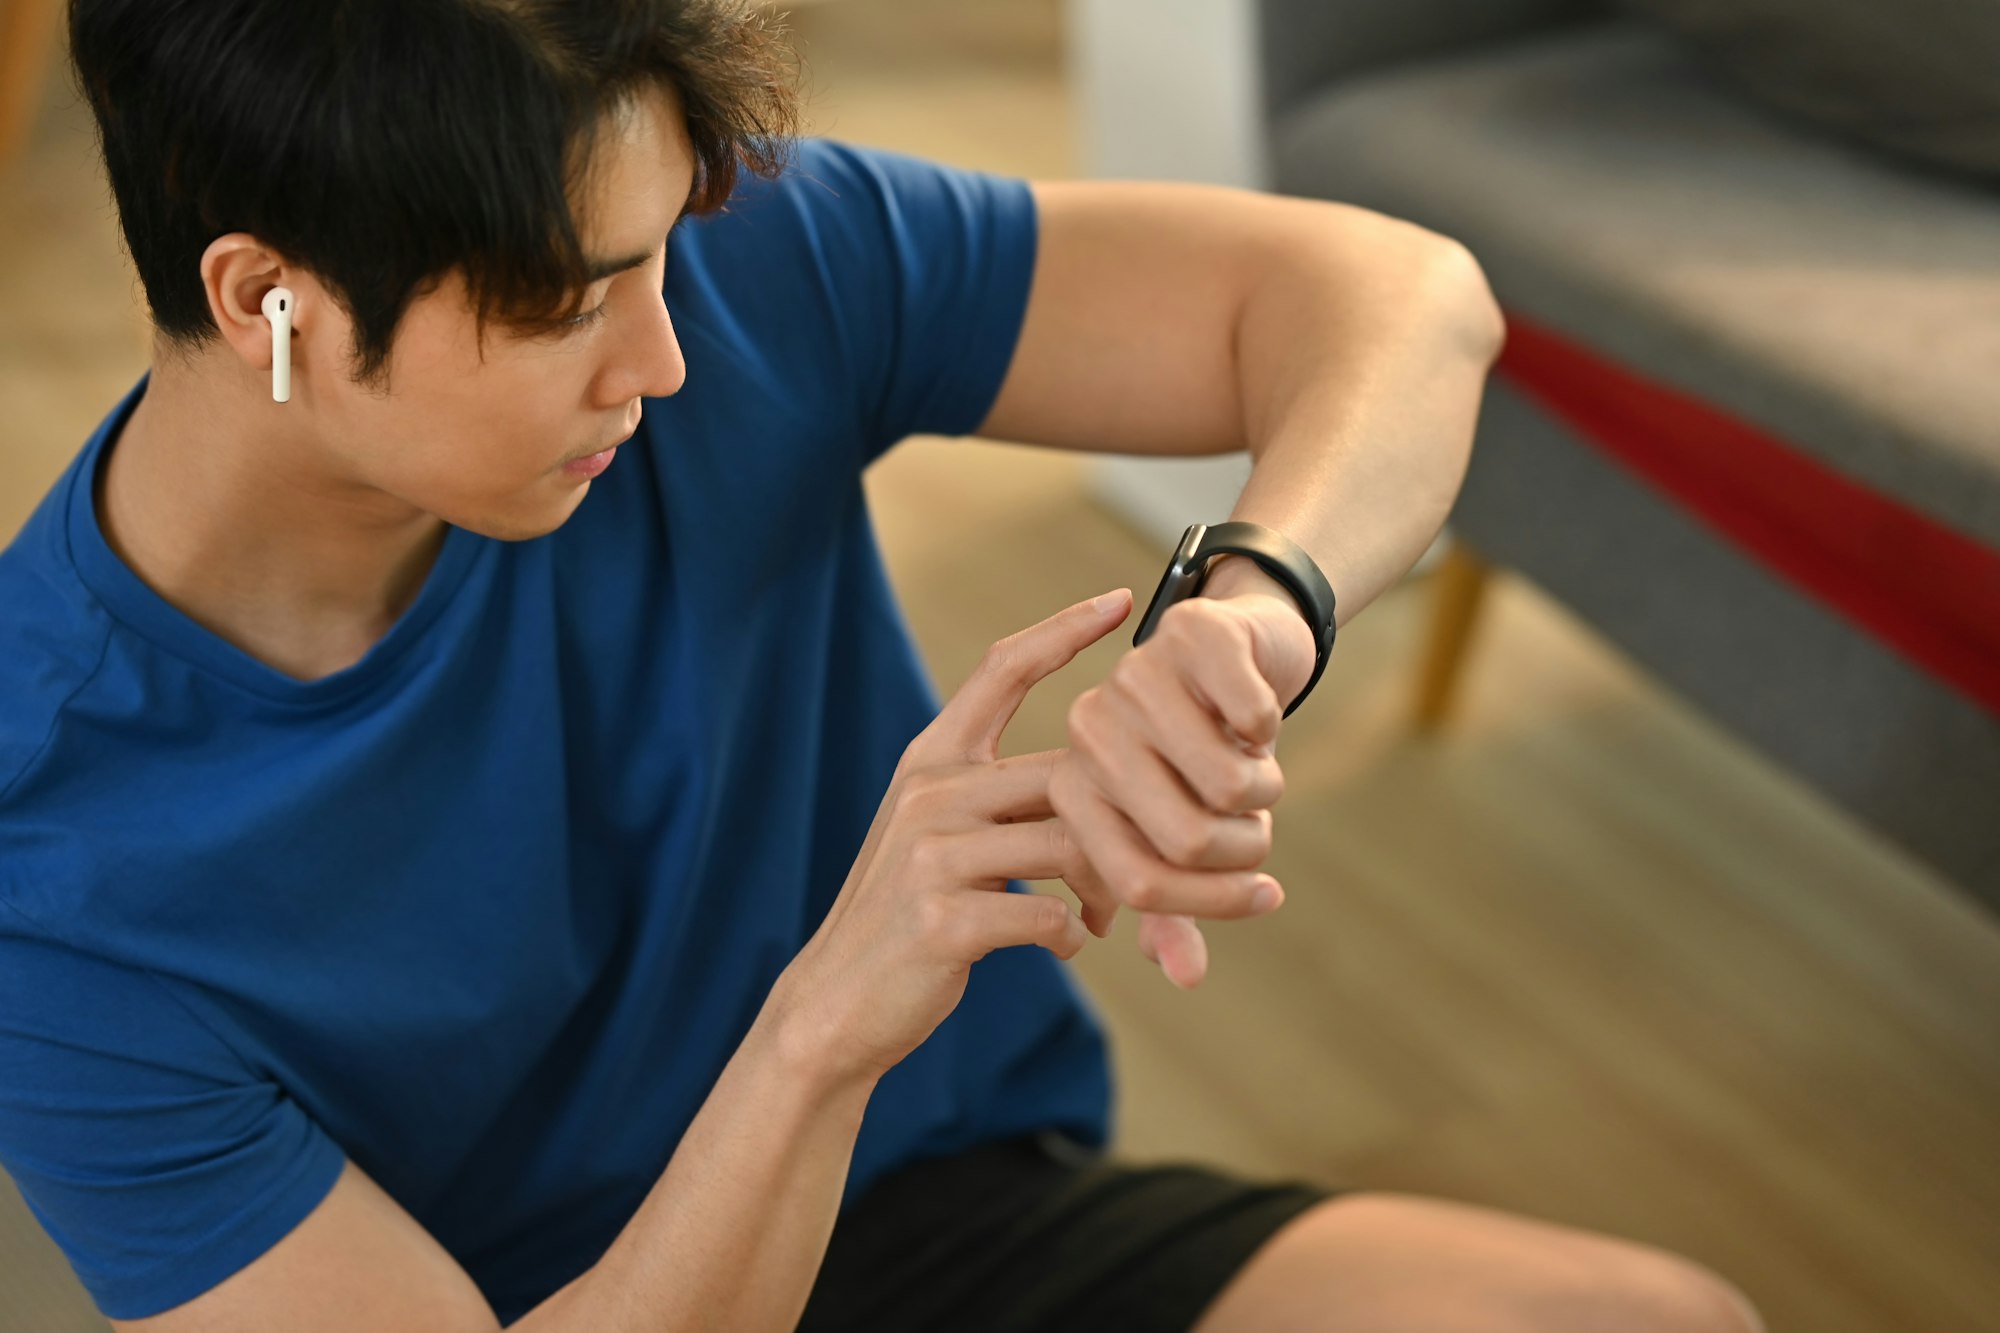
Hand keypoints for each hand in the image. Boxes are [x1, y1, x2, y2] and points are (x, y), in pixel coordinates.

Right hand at [771, 590, 1131, 1083]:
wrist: (837, 1004)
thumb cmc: (909, 920)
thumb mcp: (943, 841)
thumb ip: (1004, 804)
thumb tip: (1103, 792)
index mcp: (929, 761)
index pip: (1003, 669)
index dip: (1064, 629)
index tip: (1122, 599)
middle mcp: (928, 792)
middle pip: (1069, 773)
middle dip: (1132, 817)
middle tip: (1168, 862)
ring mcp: (932, 854)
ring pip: (1072, 844)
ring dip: (1115, 885)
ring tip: (1115, 917)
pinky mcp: (943, 919)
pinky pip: (1049, 914)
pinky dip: (1074, 934)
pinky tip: (1069, 944)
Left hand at [1052, 585, 1315, 987]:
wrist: (1233, 654)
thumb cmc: (1197, 760)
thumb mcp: (1179, 834)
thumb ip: (1174, 906)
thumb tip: (1185, 976)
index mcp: (1072, 790)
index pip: (1138, 882)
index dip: (1211, 901)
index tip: (1263, 894)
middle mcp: (1089, 733)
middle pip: (1186, 841)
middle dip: (1246, 847)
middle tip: (1256, 823)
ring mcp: (1135, 678)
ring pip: (1227, 785)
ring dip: (1265, 791)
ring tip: (1255, 770)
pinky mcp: (1192, 633)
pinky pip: (1253, 716)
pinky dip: (1271, 728)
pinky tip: (1257, 717)